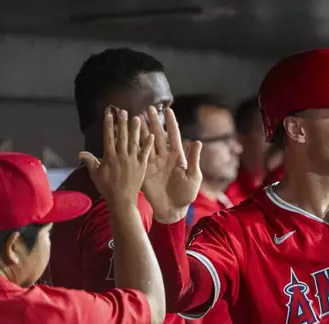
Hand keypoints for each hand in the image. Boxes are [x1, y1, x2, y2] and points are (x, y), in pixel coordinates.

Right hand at [79, 109, 153, 205]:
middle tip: (124, 111)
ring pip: (134, 142)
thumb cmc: (107, 188)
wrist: (122, 200)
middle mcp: (121, 156)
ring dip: (136, 129)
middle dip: (123, 123)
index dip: (108, 125)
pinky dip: (148, 144)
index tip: (109, 114)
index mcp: (109, 157)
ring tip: (138, 118)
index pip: (108, 137)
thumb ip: (90, 162)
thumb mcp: (96, 174)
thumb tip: (80, 153)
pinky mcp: (142, 166)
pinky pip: (146, 153)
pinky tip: (152, 135)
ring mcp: (133, 160)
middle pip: (122, 136)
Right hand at [141, 106, 201, 222]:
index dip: (171, 123)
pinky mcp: (145, 171)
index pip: (174, 136)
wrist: (173, 209)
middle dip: (154, 122)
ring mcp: (154, 163)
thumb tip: (198, 142)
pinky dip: (135, 146)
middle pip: (159, 136)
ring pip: (147, 143)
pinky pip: (139, 156)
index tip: (168, 110)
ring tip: (136, 118)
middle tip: (148, 108)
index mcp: (178, 157)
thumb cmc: (186, 194)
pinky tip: (130, 136)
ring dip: (142, 131)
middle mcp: (165, 157)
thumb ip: (194, 160)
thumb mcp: (193, 176)